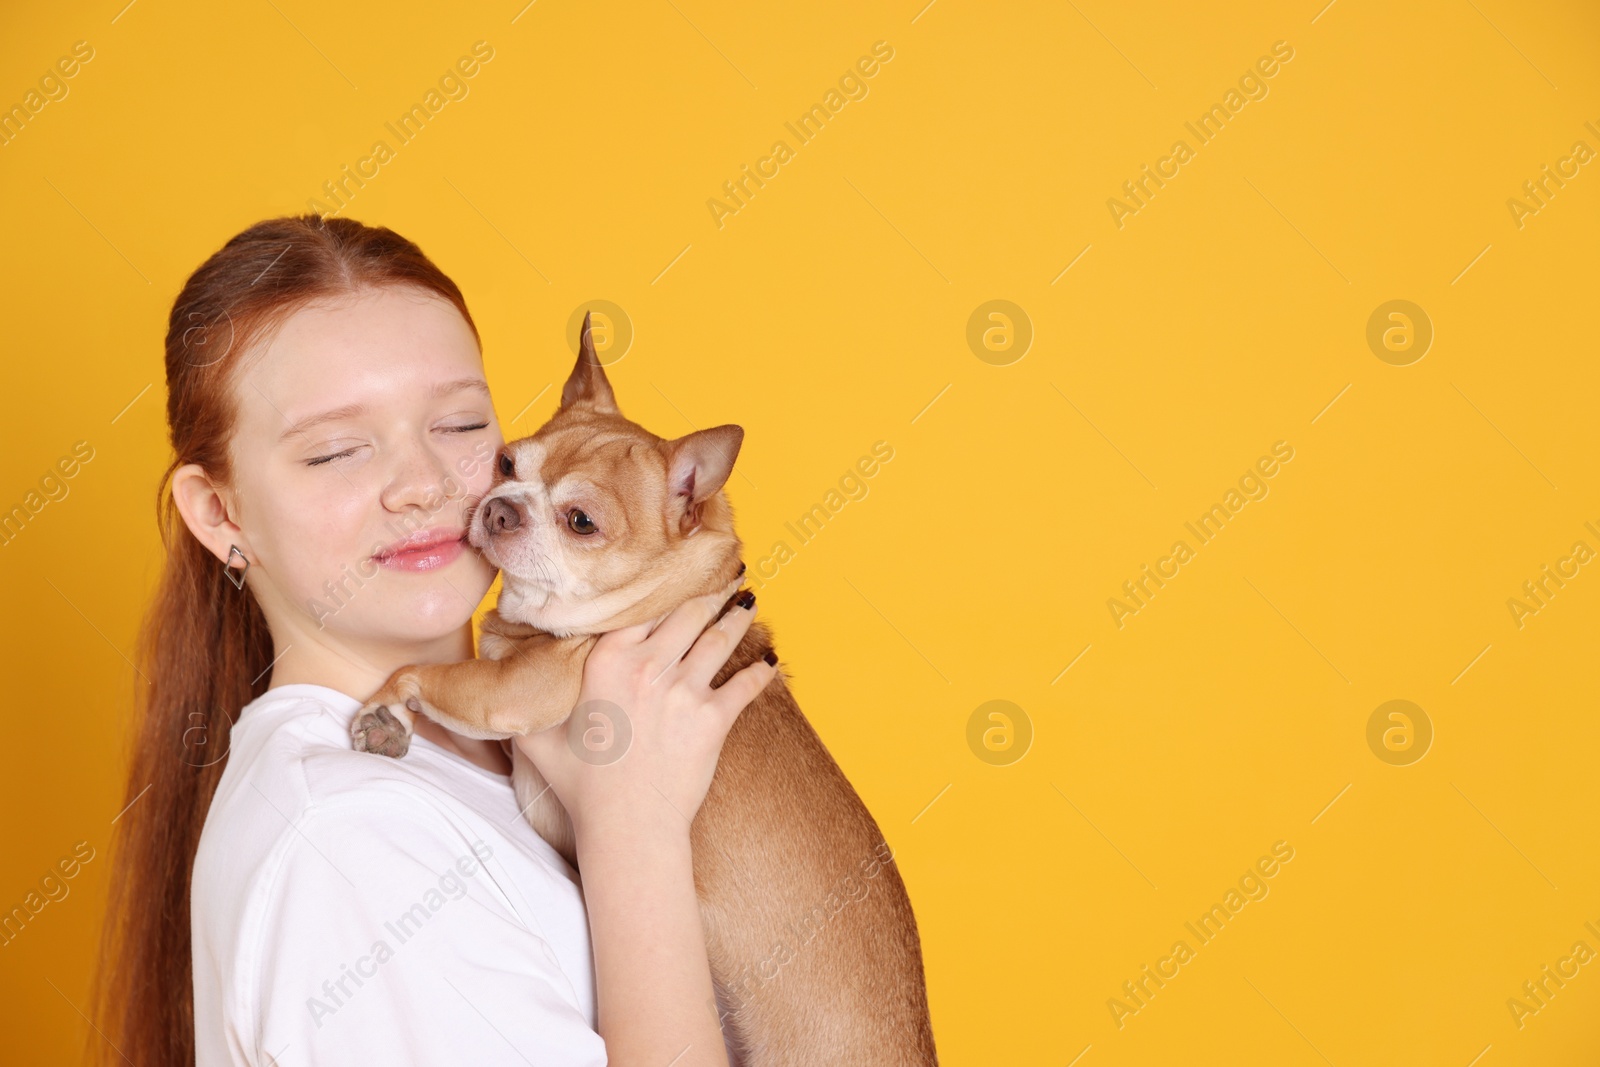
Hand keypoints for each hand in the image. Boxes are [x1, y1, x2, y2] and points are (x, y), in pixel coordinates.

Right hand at [513, 574, 776, 842]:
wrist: (627, 827)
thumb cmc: (581, 786)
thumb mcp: (538, 739)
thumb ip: (524, 705)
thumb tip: (497, 687)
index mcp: (607, 662)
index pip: (641, 608)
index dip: (661, 587)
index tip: (674, 569)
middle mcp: (649, 667)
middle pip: (687, 613)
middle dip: (709, 591)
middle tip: (725, 573)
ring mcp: (685, 691)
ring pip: (719, 639)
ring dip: (738, 616)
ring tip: (748, 600)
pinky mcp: (714, 719)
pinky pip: (746, 685)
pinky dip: (762, 671)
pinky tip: (772, 661)